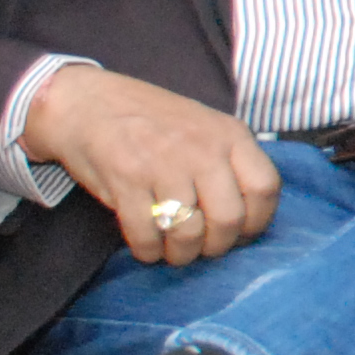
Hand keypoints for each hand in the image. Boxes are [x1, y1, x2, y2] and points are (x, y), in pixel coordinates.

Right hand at [18, 67, 280, 266]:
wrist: (90, 101)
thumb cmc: (154, 122)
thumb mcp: (207, 127)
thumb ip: (230, 163)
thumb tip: (247, 220)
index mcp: (230, 134)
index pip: (265, 188)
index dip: (257, 221)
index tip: (240, 233)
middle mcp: (202, 148)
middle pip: (229, 219)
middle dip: (217, 246)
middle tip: (202, 247)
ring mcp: (164, 163)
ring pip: (188, 233)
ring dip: (181, 254)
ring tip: (174, 250)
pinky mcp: (126, 180)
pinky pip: (147, 236)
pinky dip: (149, 251)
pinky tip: (148, 245)